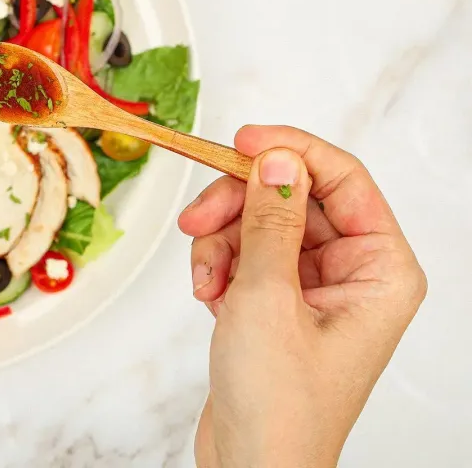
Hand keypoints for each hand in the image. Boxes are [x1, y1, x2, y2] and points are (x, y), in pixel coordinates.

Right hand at [178, 125, 425, 467]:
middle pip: (292, 197)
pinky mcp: (279, 301)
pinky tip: (207, 297)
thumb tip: (278, 158)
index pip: (342, 178)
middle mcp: (353, 272)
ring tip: (205, 282)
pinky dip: (218, 266)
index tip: (241, 141)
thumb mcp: (267, 297)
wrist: (251, 465)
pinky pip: (245, 253)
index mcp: (380, 269)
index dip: (290, 151)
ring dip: (221, 243)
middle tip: (196, 220)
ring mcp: (314, 287)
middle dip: (238, 207)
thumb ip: (270, 218)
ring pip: (260, 223)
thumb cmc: (279, 402)